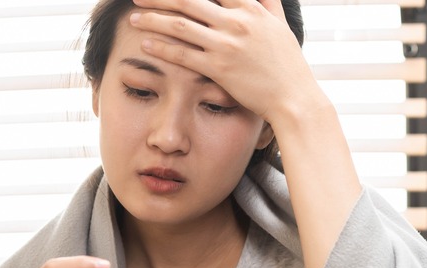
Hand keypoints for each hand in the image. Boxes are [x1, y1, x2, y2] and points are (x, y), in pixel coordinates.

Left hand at [129, 0, 323, 122]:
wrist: (293, 98)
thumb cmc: (287, 64)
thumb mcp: (280, 26)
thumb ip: (267, 4)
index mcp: (250, 9)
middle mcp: (236, 22)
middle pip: (189, 0)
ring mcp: (226, 45)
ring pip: (181, 25)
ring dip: (153, 19)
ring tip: (133, 18)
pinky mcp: (218, 68)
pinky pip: (183, 54)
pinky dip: (161, 48)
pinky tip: (145, 44)